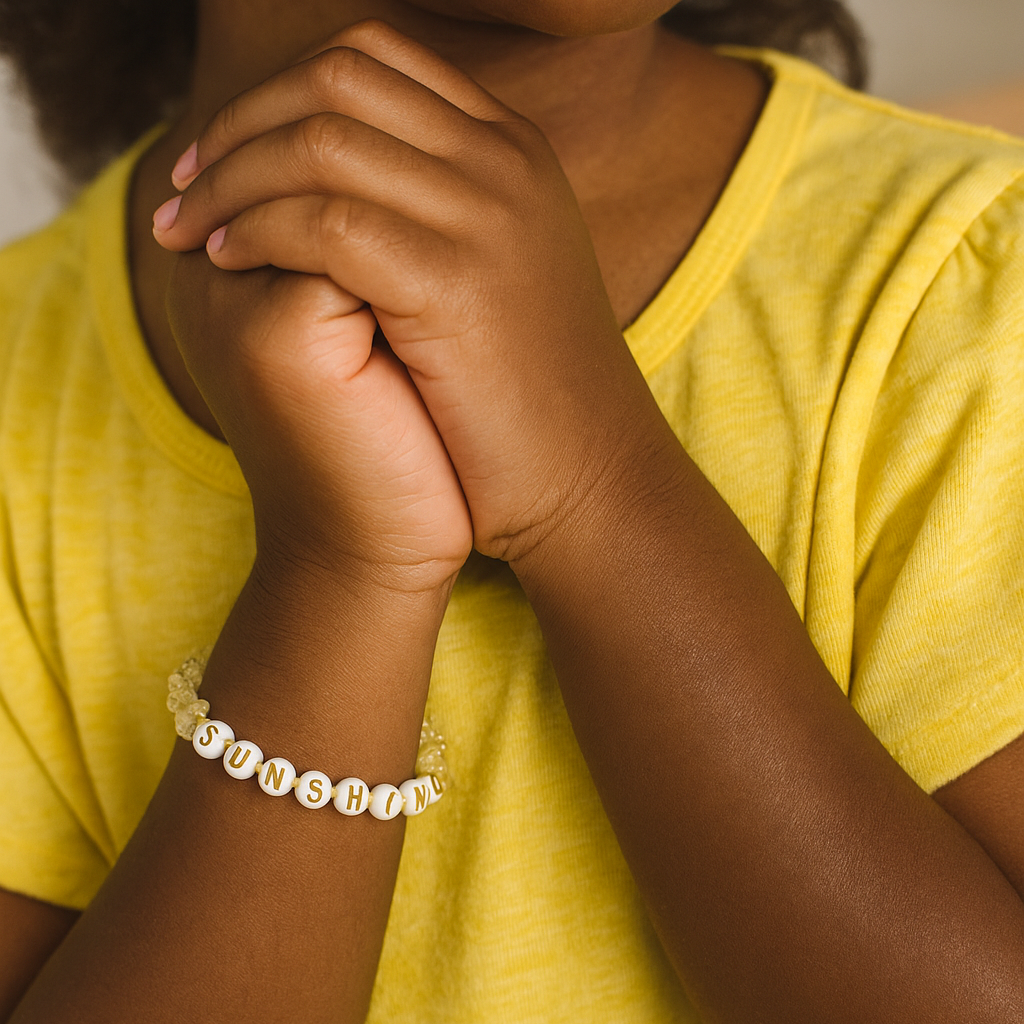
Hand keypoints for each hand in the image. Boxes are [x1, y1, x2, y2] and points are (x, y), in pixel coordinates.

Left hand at [154, 20, 669, 562]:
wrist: (588, 479)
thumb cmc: (526, 393)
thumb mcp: (496, 271)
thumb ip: (435, 206)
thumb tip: (341, 174)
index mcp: (512, 150)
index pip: (373, 56)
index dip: (279, 90)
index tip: (226, 152)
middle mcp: (505, 164)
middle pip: (337, 77)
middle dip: (241, 122)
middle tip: (188, 185)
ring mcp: (487, 217)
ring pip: (320, 140)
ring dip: (232, 178)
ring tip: (190, 231)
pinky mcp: (457, 284)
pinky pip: (325, 222)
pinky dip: (258, 231)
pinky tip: (228, 263)